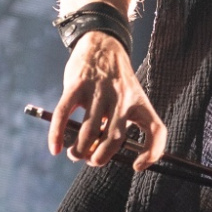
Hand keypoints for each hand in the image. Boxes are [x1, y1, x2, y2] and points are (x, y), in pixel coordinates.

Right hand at [49, 33, 167, 170]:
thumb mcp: (128, 99)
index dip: (152, 153)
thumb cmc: (116, 83)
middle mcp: (122, 98)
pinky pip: (65, 115)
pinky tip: (55, 149)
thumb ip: (119, 124)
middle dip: (100, 158)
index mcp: (140, 104)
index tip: (136, 166)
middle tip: (91, 160)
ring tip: (74, 155)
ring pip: (89, 132)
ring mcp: (99, 91)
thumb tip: (98, 155)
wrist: (103, 45)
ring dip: (79, 150)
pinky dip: (57, 135)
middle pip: (114, 139)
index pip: (156, 131)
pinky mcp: (76, 85)